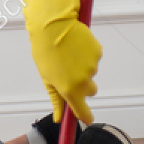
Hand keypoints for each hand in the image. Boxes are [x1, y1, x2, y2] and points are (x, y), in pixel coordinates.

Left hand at [20, 0, 101, 125]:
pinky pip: (94, 58)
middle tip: (68, 71)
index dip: (85, 116)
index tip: (86, 118)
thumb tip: (59, 119)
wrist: (52, 25)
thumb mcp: (47, 78)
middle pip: (90, 91)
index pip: (82, 112)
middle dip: (83, 85)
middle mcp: (84, 81)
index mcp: (69, 90)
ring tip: (68, 53)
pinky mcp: (98, 52)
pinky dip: (87, 54)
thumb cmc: (45, 51)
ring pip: (91, 72)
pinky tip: (75, 45)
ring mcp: (92, 66)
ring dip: (82, 66)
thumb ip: (56, 100)